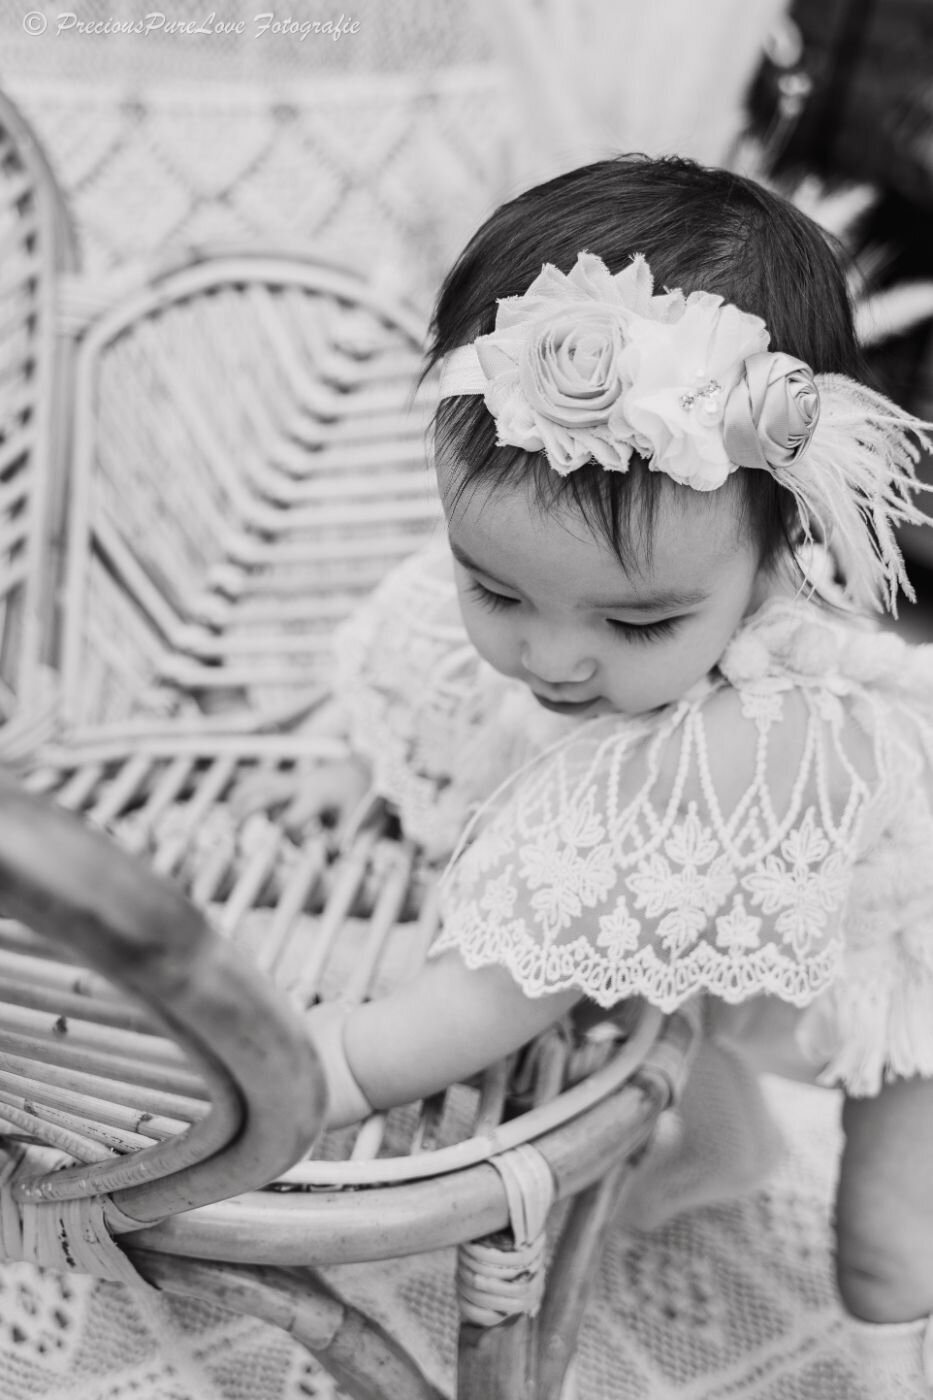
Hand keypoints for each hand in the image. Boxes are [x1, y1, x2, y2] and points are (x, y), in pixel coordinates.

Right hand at [230, 754, 371, 838]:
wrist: (365, 767)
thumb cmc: (362, 795)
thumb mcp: (358, 818)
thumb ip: (340, 840)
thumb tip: (324, 855)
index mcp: (315, 795)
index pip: (291, 819)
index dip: (290, 838)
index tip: (300, 847)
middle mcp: (300, 785)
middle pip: (266, 793)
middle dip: (248, 809)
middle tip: (235, 828)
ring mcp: (294, 779)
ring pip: (260, 782)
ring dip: (242, 797)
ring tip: (229, 816)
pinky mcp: (291, 779)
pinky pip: (264, 779)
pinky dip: (248, 788)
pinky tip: (236, 802)